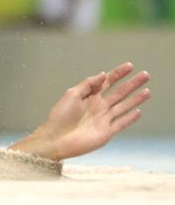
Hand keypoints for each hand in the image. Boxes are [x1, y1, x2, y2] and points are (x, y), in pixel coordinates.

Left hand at [11, 63, 150, 160]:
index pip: (107, 82)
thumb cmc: (61, 116)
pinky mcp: (107, 132)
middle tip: (146, 74)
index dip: (118, 73)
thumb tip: (104, 74)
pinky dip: (130, 118)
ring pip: (124, 106)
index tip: (130, 66)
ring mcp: (104, 119)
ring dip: (136, 99)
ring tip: (147, 91)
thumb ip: (88, 84)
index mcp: (89, 96)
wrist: (57, 138)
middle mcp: (99, 106)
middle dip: (132, 83)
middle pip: (120, 92)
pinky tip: (139, 111)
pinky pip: (122, 123)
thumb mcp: (72, 94)